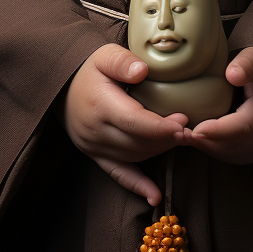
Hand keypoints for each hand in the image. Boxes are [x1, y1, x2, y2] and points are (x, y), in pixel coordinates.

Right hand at [61, 43, 188, 203]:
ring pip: (134, 156)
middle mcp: (95, 130)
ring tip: (181, 140)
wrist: (62, 89)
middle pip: (137, 142)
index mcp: (99, 105)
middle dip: (166, 138)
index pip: (133, 121)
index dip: (160, 126)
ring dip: (160, 151)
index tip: (183, 122)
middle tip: (190, 130)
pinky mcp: (97, 156)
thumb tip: (142, 71)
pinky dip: (138, 186)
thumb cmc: (89, 70)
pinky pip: (119, 175)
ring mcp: (95, 147)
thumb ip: (123, 61)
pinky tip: (155, 196)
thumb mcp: (104, 55)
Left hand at [187, 47, 252, 163]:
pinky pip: (229, 155)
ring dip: (205, 146)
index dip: (217, 132)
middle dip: (205, 141)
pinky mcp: (252, 153)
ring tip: (183, 132)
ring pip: (228, 153)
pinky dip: (211, 148)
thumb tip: (232, 74)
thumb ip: (249, 63)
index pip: (243, 129)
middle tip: (178, 131)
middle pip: (232, 146)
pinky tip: (197, 134)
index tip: (195, 129)